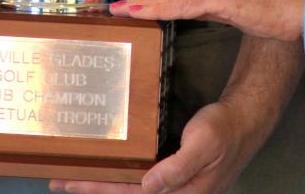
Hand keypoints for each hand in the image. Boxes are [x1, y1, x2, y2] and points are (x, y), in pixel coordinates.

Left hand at [49, 100, 250, 193]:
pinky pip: (138, 172)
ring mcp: (171, 180)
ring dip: (102, 179)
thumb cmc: (225, 130)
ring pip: (128, 184)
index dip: (101, 188)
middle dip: (92, 186)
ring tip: (73, 175)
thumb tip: (148, 186)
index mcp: (181, 192)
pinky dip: (119, 170)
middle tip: (58, 179)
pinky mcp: (170, 167)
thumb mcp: (204, 145)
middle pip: (124, 192)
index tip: (74, 182)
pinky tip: (106, 163)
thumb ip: (178, 168)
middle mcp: (172, 190)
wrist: (246, 118)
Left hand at [108, 0, 304, 43]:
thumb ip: (218, 5)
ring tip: (124, 11)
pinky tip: (144, 12)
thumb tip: (193, 10)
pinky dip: (162, 8)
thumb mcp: (244, 5)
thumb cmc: (282, 11)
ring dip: (147, 3)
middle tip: (120, 6)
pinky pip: (186, 3)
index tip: (139, 2)